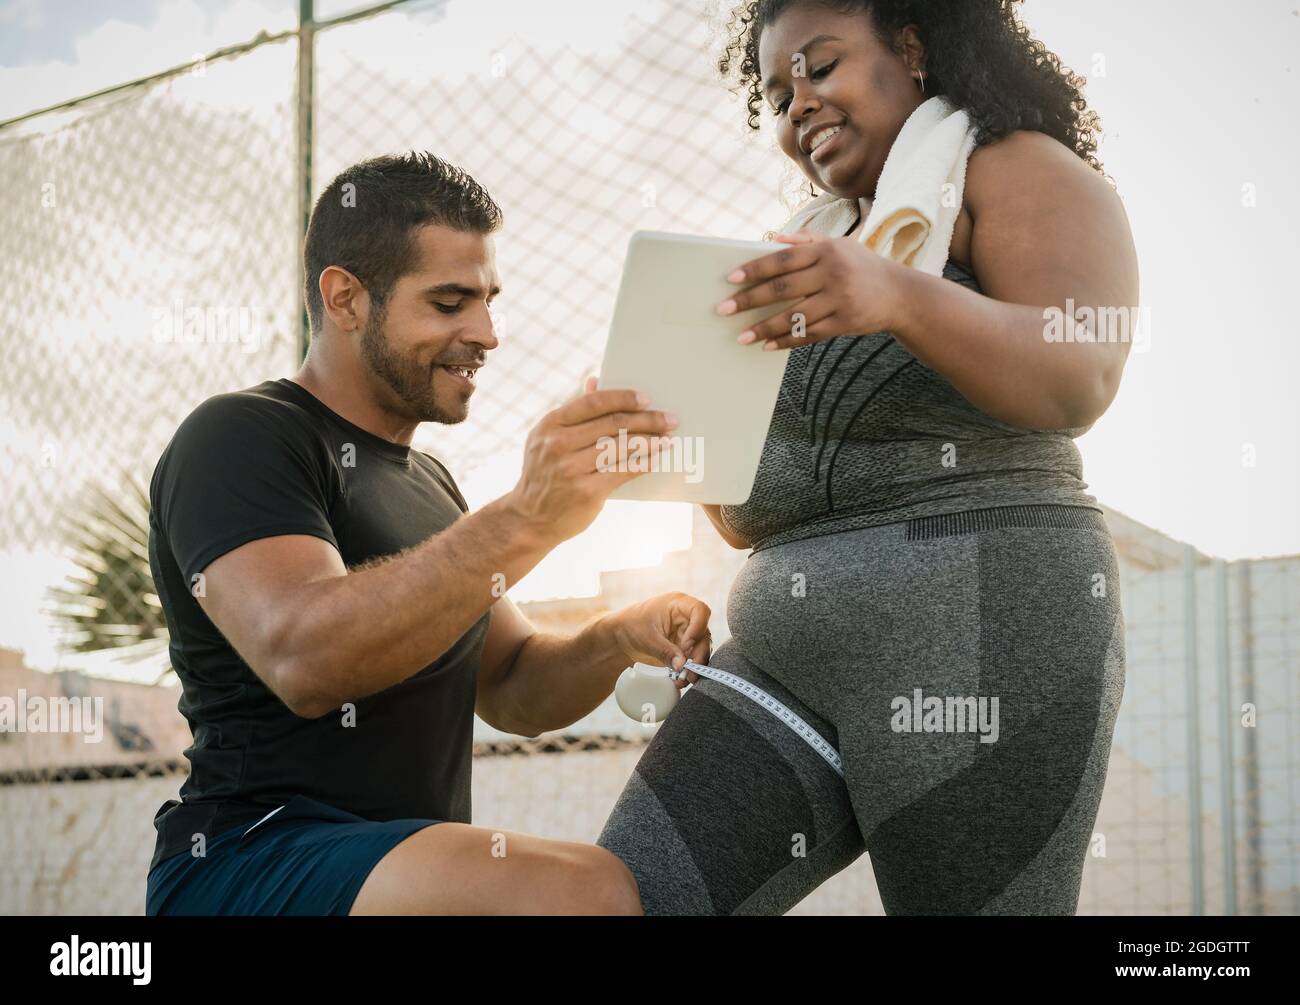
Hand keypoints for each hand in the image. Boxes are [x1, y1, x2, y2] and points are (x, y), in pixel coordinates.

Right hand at [505, 377, 677, 544]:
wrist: (529, 519)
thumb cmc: (546, 474)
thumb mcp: (549, 439)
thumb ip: (574, 413)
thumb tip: (596, 381)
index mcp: (550, 425)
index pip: (594, 403)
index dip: (623, 398)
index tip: (646, 399)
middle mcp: (558, 444)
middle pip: (613, 424)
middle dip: (647, 419)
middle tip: (669, 419)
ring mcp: (571, 469)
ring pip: (621, 447)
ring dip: (651, 441)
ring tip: (667, 438)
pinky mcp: (586, 492)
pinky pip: (623, 471)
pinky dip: (643, 462)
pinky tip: (655, 457)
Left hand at [607, 592, 711, 689]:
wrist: (620, 634)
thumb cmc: (631, 625)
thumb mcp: (647, 638)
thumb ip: (665, 651)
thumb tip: (681, 666)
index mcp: (679, 604)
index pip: (700, 611)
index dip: (698, 629)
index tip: (686, 647)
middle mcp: (687, 617)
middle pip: (703, 634)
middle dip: (698, 655)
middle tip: (689, 672)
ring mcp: (686, 632)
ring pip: (701, 648)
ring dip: (694, 666)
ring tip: (682, 680)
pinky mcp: (683, 646)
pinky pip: (692, 658)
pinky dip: (687, 669)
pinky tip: (679, 679)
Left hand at [716, 230, 908, 350]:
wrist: (900, 294)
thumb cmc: (862, 265)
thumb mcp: (839, 245)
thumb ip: (806, 240)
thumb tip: (773, 238)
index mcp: (826, 251)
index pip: (783, 259)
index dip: (755, 269)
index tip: (731, 279)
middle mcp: (832, 274)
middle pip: (783, 288)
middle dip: (749, 300)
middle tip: (724, 309)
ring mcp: (839, 300)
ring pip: (793, 316)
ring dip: (764, 328)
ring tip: (741, 336)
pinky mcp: (844, 323)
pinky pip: (808, 335)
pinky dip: (786, 341)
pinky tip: (766, 345)